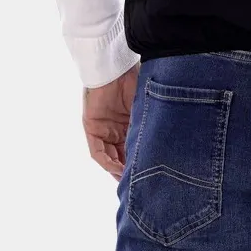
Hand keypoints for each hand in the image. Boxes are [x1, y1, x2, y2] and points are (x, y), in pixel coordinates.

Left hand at [83, 64, 138, 179]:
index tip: (148, 175)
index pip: (133, 148)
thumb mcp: (144, 109)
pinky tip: (115, 168)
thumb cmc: (135, 81)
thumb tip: (159, 147)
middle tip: (137, 183)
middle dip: (127, 170)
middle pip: (120, 155)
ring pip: (109, 156)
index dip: (139, 161)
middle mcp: (116, 128)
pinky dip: (106, 161)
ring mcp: (103, 128)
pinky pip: (97, 151)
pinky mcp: (91, 127)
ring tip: (126, 179)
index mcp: (130, 123)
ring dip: (116, 169)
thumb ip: (147, 127)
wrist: (118, 67)